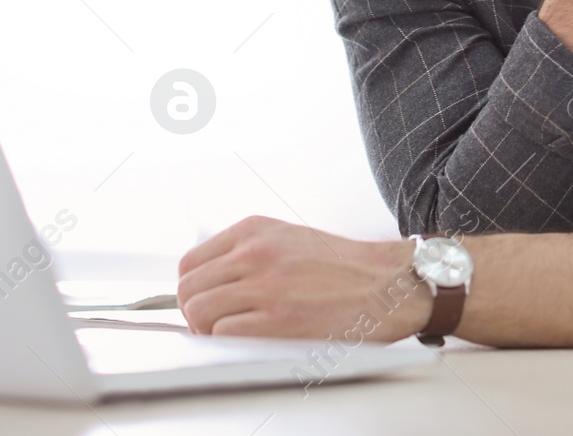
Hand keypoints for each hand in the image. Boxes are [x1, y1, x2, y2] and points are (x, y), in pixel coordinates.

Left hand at [176, 216, 431, 340]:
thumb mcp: (287, 239)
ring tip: (230, 335)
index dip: (193, 288)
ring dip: (207, 330)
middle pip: (188, 288)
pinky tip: (248, 340)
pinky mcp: (277, 319)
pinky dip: (228, 342)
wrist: (384, 284)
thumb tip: (211, 282)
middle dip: (195, 312)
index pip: (190, 262)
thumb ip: (247, 253)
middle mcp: (254, 253)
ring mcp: (264, 285)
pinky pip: (223, 333)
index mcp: (253, 231)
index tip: (205, 301)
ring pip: (199, 311)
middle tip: (214, 325)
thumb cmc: (341, 267)